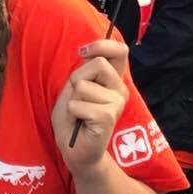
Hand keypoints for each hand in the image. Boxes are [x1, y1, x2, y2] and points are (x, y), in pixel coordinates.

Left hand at [52, 40, 128, 174]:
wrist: (74, 148)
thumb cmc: (74, 117)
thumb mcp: (75, 87)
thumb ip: (85, 70)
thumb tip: (88, 53)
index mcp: (112, 80)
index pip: (120, 51)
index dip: (103, 45)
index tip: (83, 52)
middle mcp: (119, 90)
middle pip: (98, 64)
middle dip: (77, 78)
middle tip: (77, 97)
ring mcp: (116, 104)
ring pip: (84, 85)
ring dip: (73, 99)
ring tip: (79, 113)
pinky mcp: (108, 117)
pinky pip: (79, 104)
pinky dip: (72, 112)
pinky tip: (81, 123)